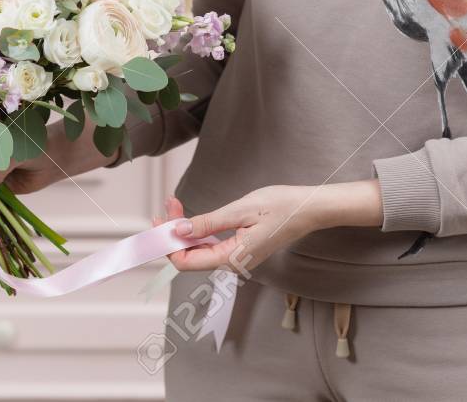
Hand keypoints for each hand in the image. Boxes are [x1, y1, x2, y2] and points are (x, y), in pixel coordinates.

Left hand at [151, 185, 322, 272]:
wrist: (308, 209)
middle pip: (189, 256)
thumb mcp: (240, 210)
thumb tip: (178, 231)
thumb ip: (208, 223)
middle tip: (168, 203)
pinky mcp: (240, 249)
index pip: (186, 262)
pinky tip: (191, 217)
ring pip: (198, 250)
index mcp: (231, 258)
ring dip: (183, 231)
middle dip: (173, 232)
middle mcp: (231, 263)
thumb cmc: (279, 206)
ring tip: (174, 205)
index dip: (167, 244)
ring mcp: (236, 257)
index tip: (158, 220)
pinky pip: (210, 246)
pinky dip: (196, 232)